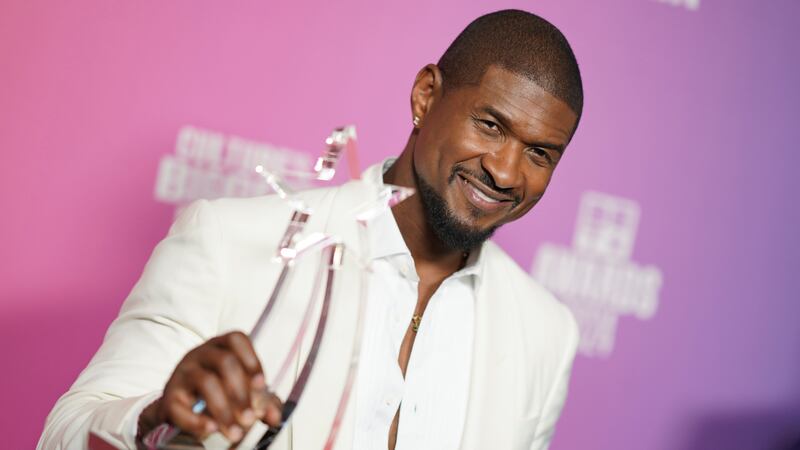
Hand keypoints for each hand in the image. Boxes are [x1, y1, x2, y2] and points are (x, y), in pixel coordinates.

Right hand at [138, 331, 281, 442]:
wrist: (179, 407)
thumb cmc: (214, 393)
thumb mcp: (239, 392)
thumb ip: (261, 401)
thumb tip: (275, 417)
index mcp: (220, 347)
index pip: (236, 339)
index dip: (251, 360)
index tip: (262, 384)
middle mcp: (200, 354)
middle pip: (225, 362)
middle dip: (241, 392)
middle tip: (250, 418)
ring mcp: (182, 373)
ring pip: (206, 382)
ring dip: (224, 410)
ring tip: (236, 433)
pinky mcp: (169, 396)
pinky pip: (181, 407)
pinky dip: (197, 421)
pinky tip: (211, 430)